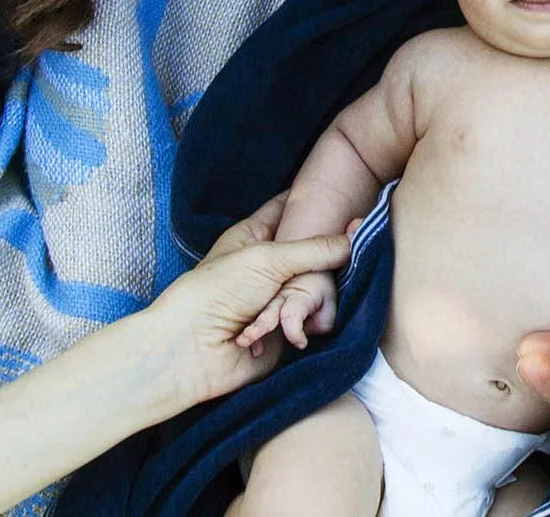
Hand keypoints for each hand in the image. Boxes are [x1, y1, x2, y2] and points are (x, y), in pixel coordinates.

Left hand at [135, 195, 348, 412]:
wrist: (193, 350)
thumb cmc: (217, 291)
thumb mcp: (268, 258)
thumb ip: (316, 248)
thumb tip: (357, 236)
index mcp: (256, 236)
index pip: (289, 208)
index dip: (314, 202)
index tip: (344, 199)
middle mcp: (270, 265)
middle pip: (313, 253)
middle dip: (319, 264)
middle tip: (332, 261)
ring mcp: (278, 298)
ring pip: (318, 289)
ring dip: (304, 302)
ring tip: (286, 313)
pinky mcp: (285, 331)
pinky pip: (310, 323)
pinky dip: (300, 326)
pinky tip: (288, 333)